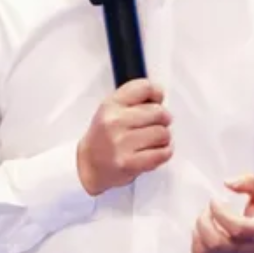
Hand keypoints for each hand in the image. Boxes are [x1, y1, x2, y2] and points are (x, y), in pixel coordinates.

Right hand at [77, 78, 172, 195]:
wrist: (89, 164)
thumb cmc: (105, 135)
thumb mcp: (112, 108)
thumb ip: (135, 98)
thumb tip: (160, 94)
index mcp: (111, 104)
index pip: (145, 87)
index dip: (156, 93)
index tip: (156, 101)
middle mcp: (115, 121)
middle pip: (159, 112)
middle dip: (163, 119)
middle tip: (157, 124)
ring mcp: (121, 143)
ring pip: (163, 133)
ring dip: (163, 138)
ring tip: (153, 140)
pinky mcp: (129, 163)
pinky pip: (162, 154)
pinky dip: (164, 152)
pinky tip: (155, 151)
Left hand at [191, 173, 253, 252]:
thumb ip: (250, 182)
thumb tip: (227, 183)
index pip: (236, 228)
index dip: (220, 212)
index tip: (215, 200)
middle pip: (217, 243)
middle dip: (204, 221)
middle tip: (208, 209)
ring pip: (206, 252)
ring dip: (199, 230)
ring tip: (206, 219)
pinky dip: (196, 242)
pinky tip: (204, 232)